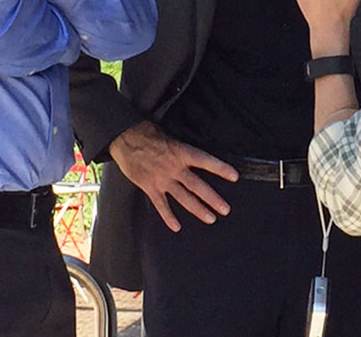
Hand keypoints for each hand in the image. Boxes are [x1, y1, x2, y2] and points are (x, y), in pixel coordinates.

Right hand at [107, 121, 238, 231]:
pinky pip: (161, 205)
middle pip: (198, 186)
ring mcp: (162, 179)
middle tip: (226, 209)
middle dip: (213, 198)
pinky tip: (177, 226)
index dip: (221, 168)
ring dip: (198, 209)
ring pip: (184, 198)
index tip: (235, 176)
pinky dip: (169, 217)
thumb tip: (195, 157)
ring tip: (211, 219)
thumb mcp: (170, 136)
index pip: (206, 161)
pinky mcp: (150, 187)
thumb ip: (183, 150)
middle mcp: (175, 167)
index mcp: (182, 152)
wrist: (125, 138)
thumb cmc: (148, 134)